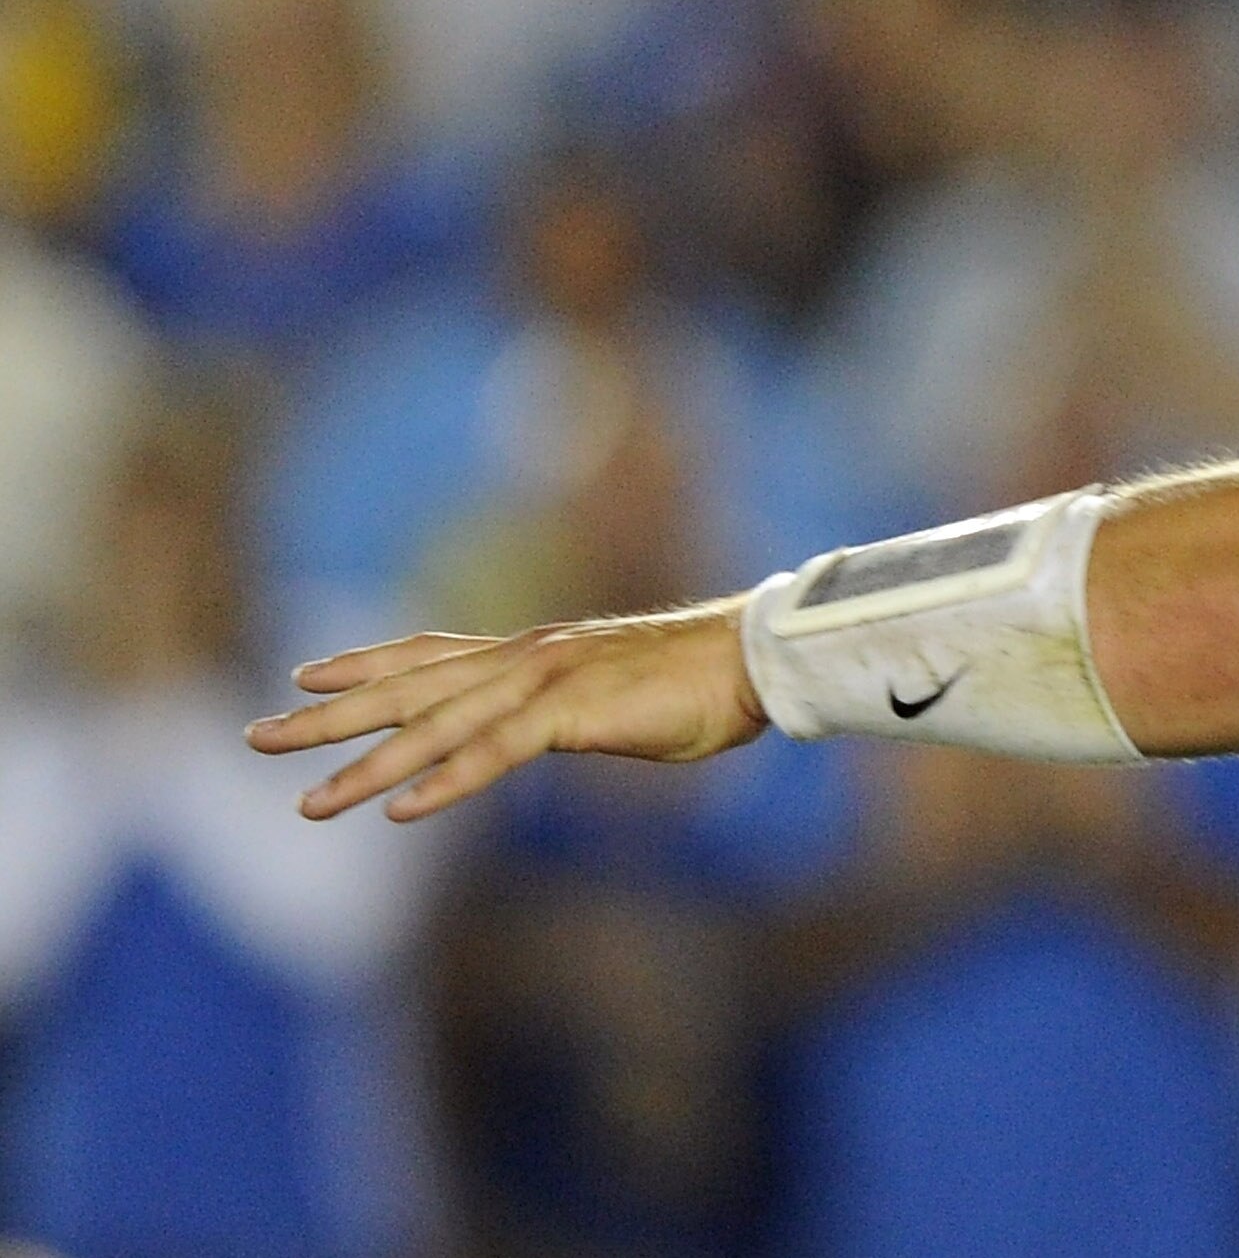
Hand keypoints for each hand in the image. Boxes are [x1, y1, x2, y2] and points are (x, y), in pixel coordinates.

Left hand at [245, 600, 767, 821]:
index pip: (429, 652)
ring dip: (367, 765)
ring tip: (310, 800)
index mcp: (534, 652)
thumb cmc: (700, 681)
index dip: (364, 663)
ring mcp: (544, 682)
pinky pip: (493, 753)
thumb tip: (550, 728)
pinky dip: (444, 781)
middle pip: (408, 686)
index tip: (304, 674)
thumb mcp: (614, 693)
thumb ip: (567, 708)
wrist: (755, 660)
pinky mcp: (571, 713)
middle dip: (329, 715)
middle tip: (259, 736)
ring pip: (435, 726)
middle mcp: (525, 658)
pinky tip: (400, 810)